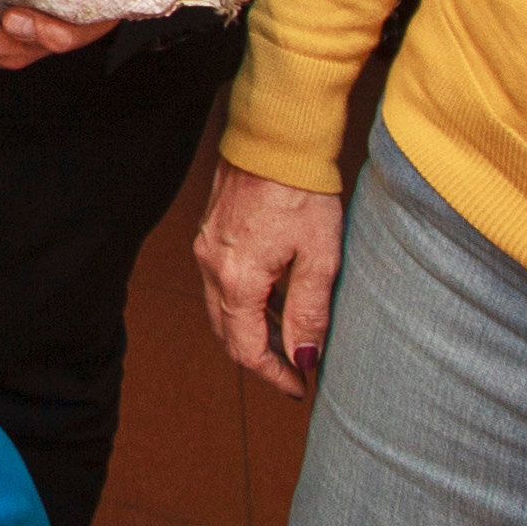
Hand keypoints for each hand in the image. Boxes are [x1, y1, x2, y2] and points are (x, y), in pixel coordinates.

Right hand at [193, 163, 343, 396]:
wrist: (276, 137)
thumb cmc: (302, 191)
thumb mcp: (319, 257)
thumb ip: (310, 312)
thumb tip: (305, 358)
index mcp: (237, 279)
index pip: (247, 348)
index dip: (274, 374)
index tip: (300, 387)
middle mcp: (212, 267)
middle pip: (228, 333)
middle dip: (261, 358)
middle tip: (295, 370)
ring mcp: (207, 248)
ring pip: (222, 308)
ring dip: (252, 330)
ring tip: (291, 339)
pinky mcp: (210, 232)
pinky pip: (222, 282)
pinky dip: (245, 302)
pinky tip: (276, 299)